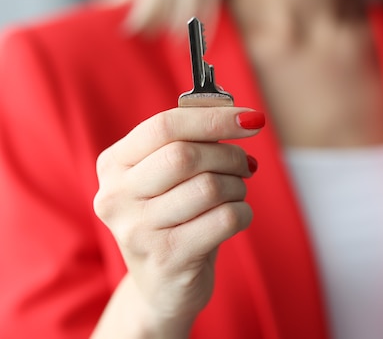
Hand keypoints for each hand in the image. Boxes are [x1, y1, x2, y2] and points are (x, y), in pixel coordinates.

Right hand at [92, 107, 264, 336]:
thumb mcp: (171, 177)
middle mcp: (115, 197)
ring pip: (210, 187)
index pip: (164, 126)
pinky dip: (243, 212)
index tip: (251, 119)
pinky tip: (237, 216)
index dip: (213, 118)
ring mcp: (137, 231)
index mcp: (113, 165)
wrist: (162, 286)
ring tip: (236, 193)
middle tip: (245, 164)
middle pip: (186, 155)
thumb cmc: (174, 218)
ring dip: (237, 186)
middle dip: (229, 155)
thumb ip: (193, 140)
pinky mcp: (166, 259)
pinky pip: (224, 219)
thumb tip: (237, 113)